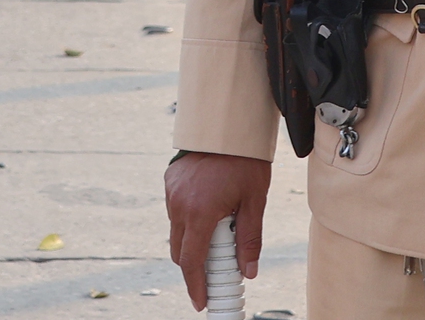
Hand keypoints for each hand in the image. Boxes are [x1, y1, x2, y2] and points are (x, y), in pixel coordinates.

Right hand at [165, 151, 271, 311]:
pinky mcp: (170, 181)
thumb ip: (250, 239)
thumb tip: (248, 272)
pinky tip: (209, 209)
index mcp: (200, 212)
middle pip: (180, 251)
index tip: (201, 301)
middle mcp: (179, 204)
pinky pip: (176, 210)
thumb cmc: (245, 161)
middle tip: (213, 274)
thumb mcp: (254, 201)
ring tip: (218, 234)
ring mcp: (172, 192)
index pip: (192, 261)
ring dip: (192, 240)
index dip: (195, 286)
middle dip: (194, 267)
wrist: (227, 123)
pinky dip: (188, 219)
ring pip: (177, 230)